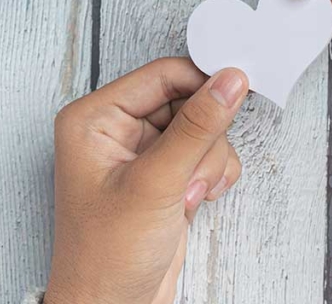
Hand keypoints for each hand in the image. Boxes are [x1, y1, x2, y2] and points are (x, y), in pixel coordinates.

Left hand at [44, 58, 247, 303]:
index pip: (164, 75)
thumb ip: (197, 127)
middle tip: (194, 169)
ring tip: (188, 194)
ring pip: (205, 129)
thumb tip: (229, 81)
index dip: (202, 84)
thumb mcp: (156, 183)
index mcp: (96, 119)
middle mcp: (119, 131)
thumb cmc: (106, 255)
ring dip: (209, 162)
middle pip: (189, 100)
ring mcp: (146, 154)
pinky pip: (210, 153)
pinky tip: (196, 199)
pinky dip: (214, 174)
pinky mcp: (168, 176)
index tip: (236, 94)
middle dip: (205, 137)